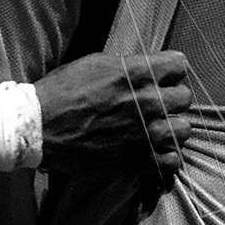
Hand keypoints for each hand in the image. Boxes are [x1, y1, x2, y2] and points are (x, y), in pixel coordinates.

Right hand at [34, 51, 192, 177]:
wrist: (39, 128)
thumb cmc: (61, 91)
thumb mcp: (93, 64)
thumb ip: (127, 68)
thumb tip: (146, 71)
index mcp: (135, 73)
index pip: (179, 64)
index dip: (171, 70)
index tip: (162, 76)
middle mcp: (146, 102)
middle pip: (185, 97)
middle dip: (172, 98)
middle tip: (156, 103)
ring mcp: (145, 133)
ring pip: (184, 129)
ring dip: (172, 128)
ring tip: (156, 128)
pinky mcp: (139, 159)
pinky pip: (173, 160)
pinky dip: (167, 157)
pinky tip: (155, 151)